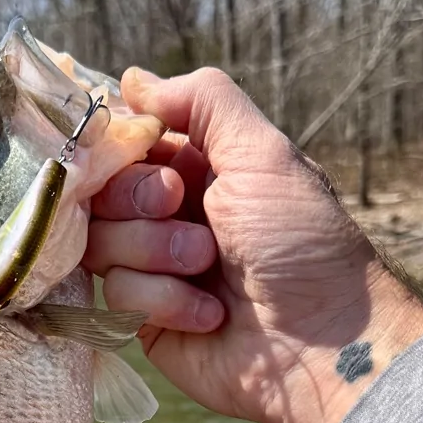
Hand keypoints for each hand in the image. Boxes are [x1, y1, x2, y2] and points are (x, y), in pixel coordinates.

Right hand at [85, 68, 422, 422]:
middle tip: (181, 209)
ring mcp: (153, 268)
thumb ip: (202, 100)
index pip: (123, 142)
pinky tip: (209, 315)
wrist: (322, 343)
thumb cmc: (302, 242)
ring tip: (210, 267)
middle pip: (101, 191)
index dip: (123, 149)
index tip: (151, 157)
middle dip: (140, 201)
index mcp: (198, 167)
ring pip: (101, 243)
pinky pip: (115, 295)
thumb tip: (132, 79)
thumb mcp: (262, 153)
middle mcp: (169, 215)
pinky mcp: (144, 321)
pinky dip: (163, 300)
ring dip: (157, 252)